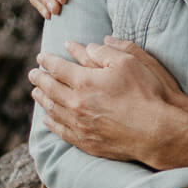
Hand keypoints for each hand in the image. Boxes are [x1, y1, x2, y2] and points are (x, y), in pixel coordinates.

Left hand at [29, 38, 183, 165]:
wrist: (155, 131)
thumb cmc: (145, 93)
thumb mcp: (129, 62)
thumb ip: (105, 52)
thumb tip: (87, 46)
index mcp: (85, 82)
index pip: (58, 68)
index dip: (48, 61)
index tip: (41, 56)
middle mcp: (76, 104)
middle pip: (50, 89)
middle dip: (39, 79)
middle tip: (33, 74)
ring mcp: (79, 125)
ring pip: (52, 110)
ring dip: (42, 100)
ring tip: (36, 93)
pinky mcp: (86, 141)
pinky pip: (61, 131)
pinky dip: (51, 123)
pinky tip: (48, 119)